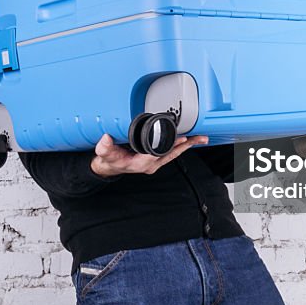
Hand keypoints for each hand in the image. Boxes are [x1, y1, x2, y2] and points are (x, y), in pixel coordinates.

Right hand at [91, 133, 208, 177]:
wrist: (110, 166)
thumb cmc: (110, 160)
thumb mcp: (105, 154)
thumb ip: (104, 147)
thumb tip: (105, 139)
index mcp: (140, 163)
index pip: (158, 154)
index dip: (169, 146)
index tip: (180, 138)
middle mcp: (150, 164)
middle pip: (171, 154)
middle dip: (185, 145)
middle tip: (199, 138)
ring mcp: (154, 162)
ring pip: (174, 153)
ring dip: (187, 146)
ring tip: (201, 138)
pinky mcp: (156, 159)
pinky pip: (171, 152)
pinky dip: (180, 146)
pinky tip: (189, 140)